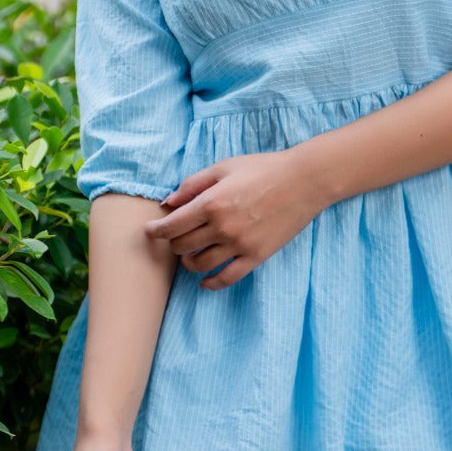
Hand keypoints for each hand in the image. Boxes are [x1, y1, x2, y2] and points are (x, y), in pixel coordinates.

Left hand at [143, 150, 322, 289]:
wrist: (302, 181)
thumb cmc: (262, 169)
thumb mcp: (224, 167)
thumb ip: (193, 185)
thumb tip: (168, 202)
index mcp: (211, 203)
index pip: (172, 225)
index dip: (156, 230)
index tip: (149, 231)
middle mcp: (222, 227)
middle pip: (182, 246)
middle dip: (172, 242)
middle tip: (173, 237)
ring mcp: (239, 245)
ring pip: (200, 264)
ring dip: (188, 262)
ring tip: (188, 256)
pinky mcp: (255, 256)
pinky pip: (227, 277)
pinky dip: (211, 283)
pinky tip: (205, 282)